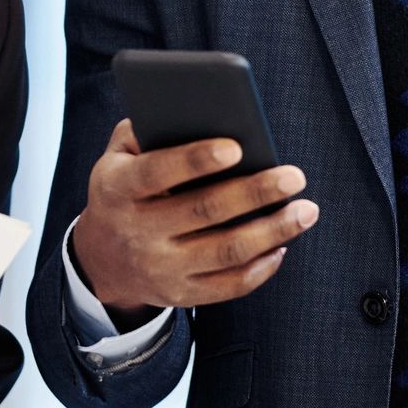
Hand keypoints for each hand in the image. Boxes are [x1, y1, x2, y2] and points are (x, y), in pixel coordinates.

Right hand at [70, 118, 317, 320]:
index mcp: (119, 188)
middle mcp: (138, 231)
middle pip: (205, 211)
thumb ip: (145, 129)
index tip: (237, 146)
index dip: (196, 160)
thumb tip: (199, 112)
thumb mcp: (116, 156)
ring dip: (272, 231)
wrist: (102, 259)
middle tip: (295, 176)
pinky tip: (282, 244)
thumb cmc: (125, 190)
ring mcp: (160, 268)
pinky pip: (229, 286)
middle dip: (255, 192)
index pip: (158, 172)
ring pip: (226, 251)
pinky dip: (262, 268)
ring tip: (305, 211)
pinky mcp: (181, 295)